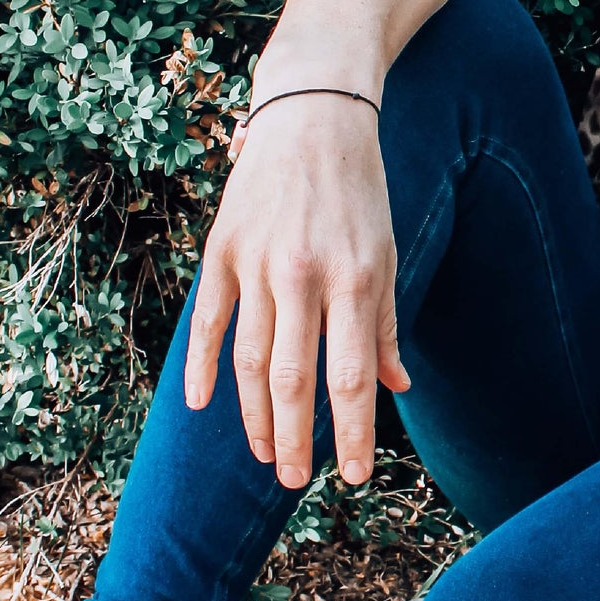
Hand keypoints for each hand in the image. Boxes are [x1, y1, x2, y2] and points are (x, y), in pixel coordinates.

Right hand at [184, 82, 410, 491]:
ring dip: (255, 417)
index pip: (350, 377)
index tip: (351, 477)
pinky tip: (205, 406)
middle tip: (296, 482)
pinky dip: (204, 366)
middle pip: (292, 379)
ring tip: (265, 454)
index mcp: (353, 279)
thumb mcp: (384, 254)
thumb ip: (383, 325)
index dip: (351, 433)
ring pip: (250, 360)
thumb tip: (395, 387)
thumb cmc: (358, 193)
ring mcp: (256, 263)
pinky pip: (209, 320)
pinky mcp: (222, 250)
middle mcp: (303, 275)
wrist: (314, 118)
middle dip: (295, 440)